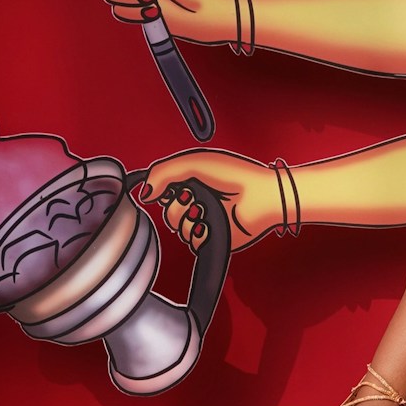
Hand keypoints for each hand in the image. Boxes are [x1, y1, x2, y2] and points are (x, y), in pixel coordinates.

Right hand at [139, 148, 283, 251]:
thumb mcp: (194, 162)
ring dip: (191, 220)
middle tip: (196, 198)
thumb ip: (163, 172)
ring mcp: (205, 221)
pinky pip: (193, 242)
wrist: (261, 197)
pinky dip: (201, 233)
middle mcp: (196, 202)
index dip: (163, 191)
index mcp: (190, 183)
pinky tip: (214, 224)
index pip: (163, 191)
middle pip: (168, 213)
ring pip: (179, 229)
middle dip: (179, 206)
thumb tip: (144, 193)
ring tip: (208, 211)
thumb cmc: (233, 175)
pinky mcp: (214, 238)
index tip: (171, 190)